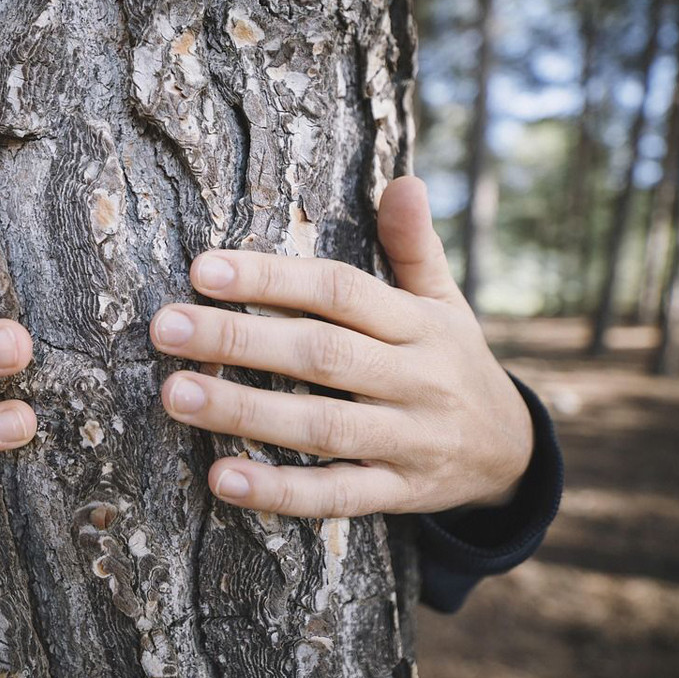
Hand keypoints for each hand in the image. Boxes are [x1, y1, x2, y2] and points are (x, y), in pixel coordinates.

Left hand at [150, 176, 533, 517]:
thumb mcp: (445, 302)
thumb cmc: (452, 362)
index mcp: (418, 324)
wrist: (512, 455)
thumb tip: (404, 181)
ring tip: (175, 394)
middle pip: (321, 354)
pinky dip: (279, 491)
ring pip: (321, 426)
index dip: (272, 278)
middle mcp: (414, 379)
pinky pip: (336, 496)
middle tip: (165, 327)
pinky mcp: (397, 493)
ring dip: (244, 413)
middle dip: (239, 340)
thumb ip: (415, 247)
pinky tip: (222, 479)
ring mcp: (407, 441)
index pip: (339, 290)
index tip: (203, 268)